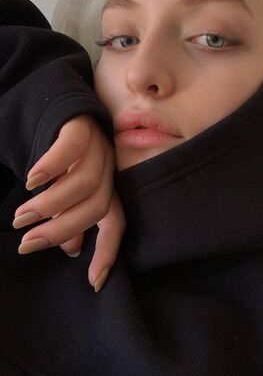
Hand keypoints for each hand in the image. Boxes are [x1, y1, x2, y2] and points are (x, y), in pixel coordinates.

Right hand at [12, 114, 125, 291]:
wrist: (56, 104)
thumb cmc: (60, 154)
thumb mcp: (65, 188)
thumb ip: (70, 216)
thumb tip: (74, 248)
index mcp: (107, 185)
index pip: (116, 222)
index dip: (108, 252)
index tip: (94, 282)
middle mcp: (109, 168)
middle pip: (97, 206)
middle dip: (62, 230)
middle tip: (28, 243)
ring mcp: (98, 145)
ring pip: (85, 183)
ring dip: (50, 205)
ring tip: (21, 217)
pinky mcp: (81, 125)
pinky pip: (73, 147)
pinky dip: (53, 166)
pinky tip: (32, 179)